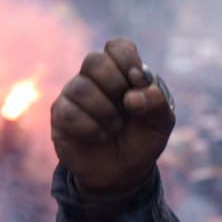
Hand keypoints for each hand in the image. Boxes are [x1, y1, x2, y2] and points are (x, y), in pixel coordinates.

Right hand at [51, 38, 174, 194]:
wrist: (123, 174)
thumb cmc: (141, 141)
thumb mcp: (161, 123)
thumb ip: (158, 102)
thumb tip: (133, 96)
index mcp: (120, 73)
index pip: (117, 47)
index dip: (127, 61)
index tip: (138, 81)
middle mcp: (94, 79)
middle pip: (94, 60)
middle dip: (115, 85)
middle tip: (127, 108)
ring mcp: (74, 95)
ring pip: (80, 87)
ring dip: (105, 112)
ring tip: (115, 128)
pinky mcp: (60, 116)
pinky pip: (68, 112)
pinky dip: (91, 128)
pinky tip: (100, 137)